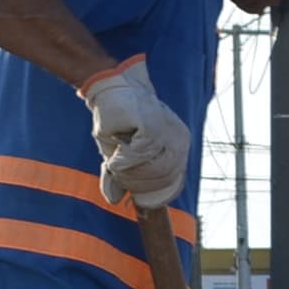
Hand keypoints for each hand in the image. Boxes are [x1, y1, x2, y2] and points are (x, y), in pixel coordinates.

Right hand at [80, 56, 190, 208]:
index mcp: (179, 146)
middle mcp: (180, 140)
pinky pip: (139, 157)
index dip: (151, 191)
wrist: (108, 88)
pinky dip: (123, 162)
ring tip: (114, 167)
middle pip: (163, 178)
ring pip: (153, 171)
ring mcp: (169, 133)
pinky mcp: (153, 128)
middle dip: (137, 184)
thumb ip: (121, 175)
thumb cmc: (116, 119)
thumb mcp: (118, 152)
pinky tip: (114, 157)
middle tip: (117, 175)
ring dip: (130, 175)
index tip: (133, 191)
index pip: (173, 181)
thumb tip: (114, 200)